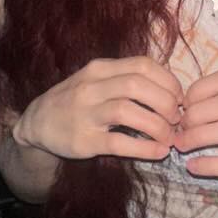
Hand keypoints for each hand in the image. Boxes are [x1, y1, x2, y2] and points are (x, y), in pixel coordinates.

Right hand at [13, 57, 183, 162]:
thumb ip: (127, 80)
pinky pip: (118, 142)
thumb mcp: (97, 80)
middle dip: (166, 102)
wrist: (38, 123)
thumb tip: (171, 92)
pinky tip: (158, 152)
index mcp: (100, 69)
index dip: (168, 81)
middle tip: (177, 119)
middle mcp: (92, 87)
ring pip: (128, 111)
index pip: (142, 65)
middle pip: (137, 85)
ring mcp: (85, 113)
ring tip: (169, 137)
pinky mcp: (83, 140)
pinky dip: (144, 148)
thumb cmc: (77, 101)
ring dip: (157, 125)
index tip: (180, 98)